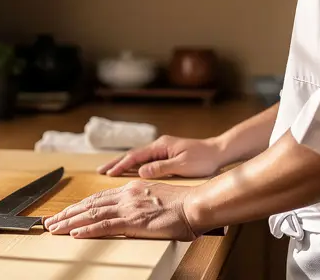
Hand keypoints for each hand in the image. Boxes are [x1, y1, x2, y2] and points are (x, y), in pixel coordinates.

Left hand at [43, 180, 200, 240]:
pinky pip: (104, 226)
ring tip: (54, 228)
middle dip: (67, 213)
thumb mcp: (158, 198)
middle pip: (90, 204)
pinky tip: (74, 234)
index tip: (66, 212)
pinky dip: (87, 230)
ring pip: (91, 214)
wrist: (195, 205)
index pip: (99, 197)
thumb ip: (143, 203)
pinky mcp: (133, 222)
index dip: (80, 205)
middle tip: (50, 221)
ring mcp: (128, 208)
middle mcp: (126, 195)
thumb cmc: (183, 205)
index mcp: (132, 189)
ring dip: (70, 222)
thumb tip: (137, 212)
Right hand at [98, 135, 224, 177]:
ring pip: (139, 157)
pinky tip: (130, 172)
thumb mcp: (182, 166)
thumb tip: (141, 172)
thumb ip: (161, 168)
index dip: (121, 165)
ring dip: (124, 164)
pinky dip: (135, 166)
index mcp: (161, 146)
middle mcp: (160, 145)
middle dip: (116, 162)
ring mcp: (163, 149)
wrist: (219, 152)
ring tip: (110, 171)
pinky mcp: (168, 155)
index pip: (136, 156)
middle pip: (133, 154)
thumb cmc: (204, 159)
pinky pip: (146, 160)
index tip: (108, 174)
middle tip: (100, 170)